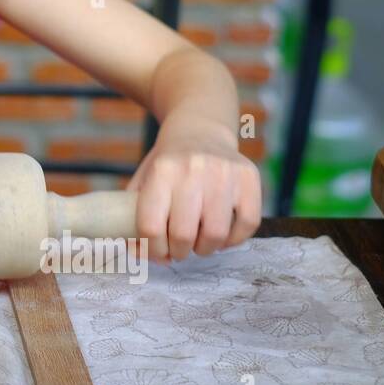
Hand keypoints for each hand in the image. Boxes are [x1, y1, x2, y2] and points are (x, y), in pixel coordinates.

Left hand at [127, 120, 261, 263]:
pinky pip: (247, 224)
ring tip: (199, 243)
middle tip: (179, 249)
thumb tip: (138, 253)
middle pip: (183, 234)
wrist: (199, 131)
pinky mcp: (249, 178)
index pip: (151, 226)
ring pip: (216, 235)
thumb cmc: (167, 165)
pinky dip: (233, 240)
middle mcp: (193, 169)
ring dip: (205, 249)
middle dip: (179, 252)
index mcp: (161, 170)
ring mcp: (224, 172)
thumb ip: (134, 218)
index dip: (152, 249)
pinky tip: (222, 236)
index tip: (158, 252)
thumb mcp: (143, 181)